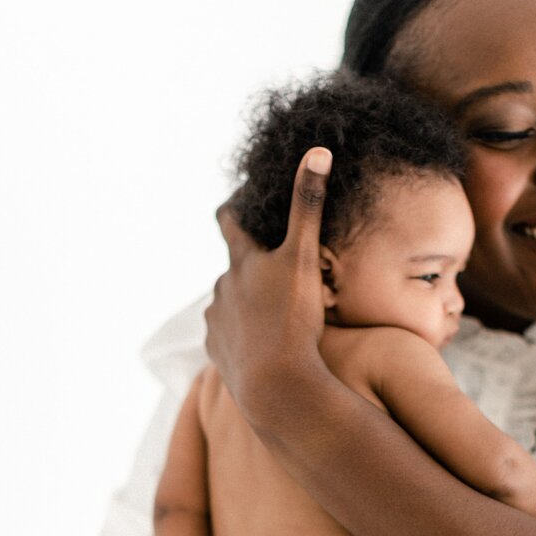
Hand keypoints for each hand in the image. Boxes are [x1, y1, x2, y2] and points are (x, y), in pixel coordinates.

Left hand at [204, 147, 331, 424]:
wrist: (276, 385)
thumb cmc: (292, 320)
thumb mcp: (304, 257)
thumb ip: (308, 204)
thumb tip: (318, 150)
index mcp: (241, 262)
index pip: (229, 221)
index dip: (233, 208)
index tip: (237, 203)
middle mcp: (221, 288)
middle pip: (233, 268)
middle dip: (250, 268)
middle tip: (275, 273)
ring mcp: (216, 322)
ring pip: (230, 304)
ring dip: (247, 306)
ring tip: (274, 317)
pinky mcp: (217, 353)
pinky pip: (229, 337)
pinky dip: (244, 337)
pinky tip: (263, 346)